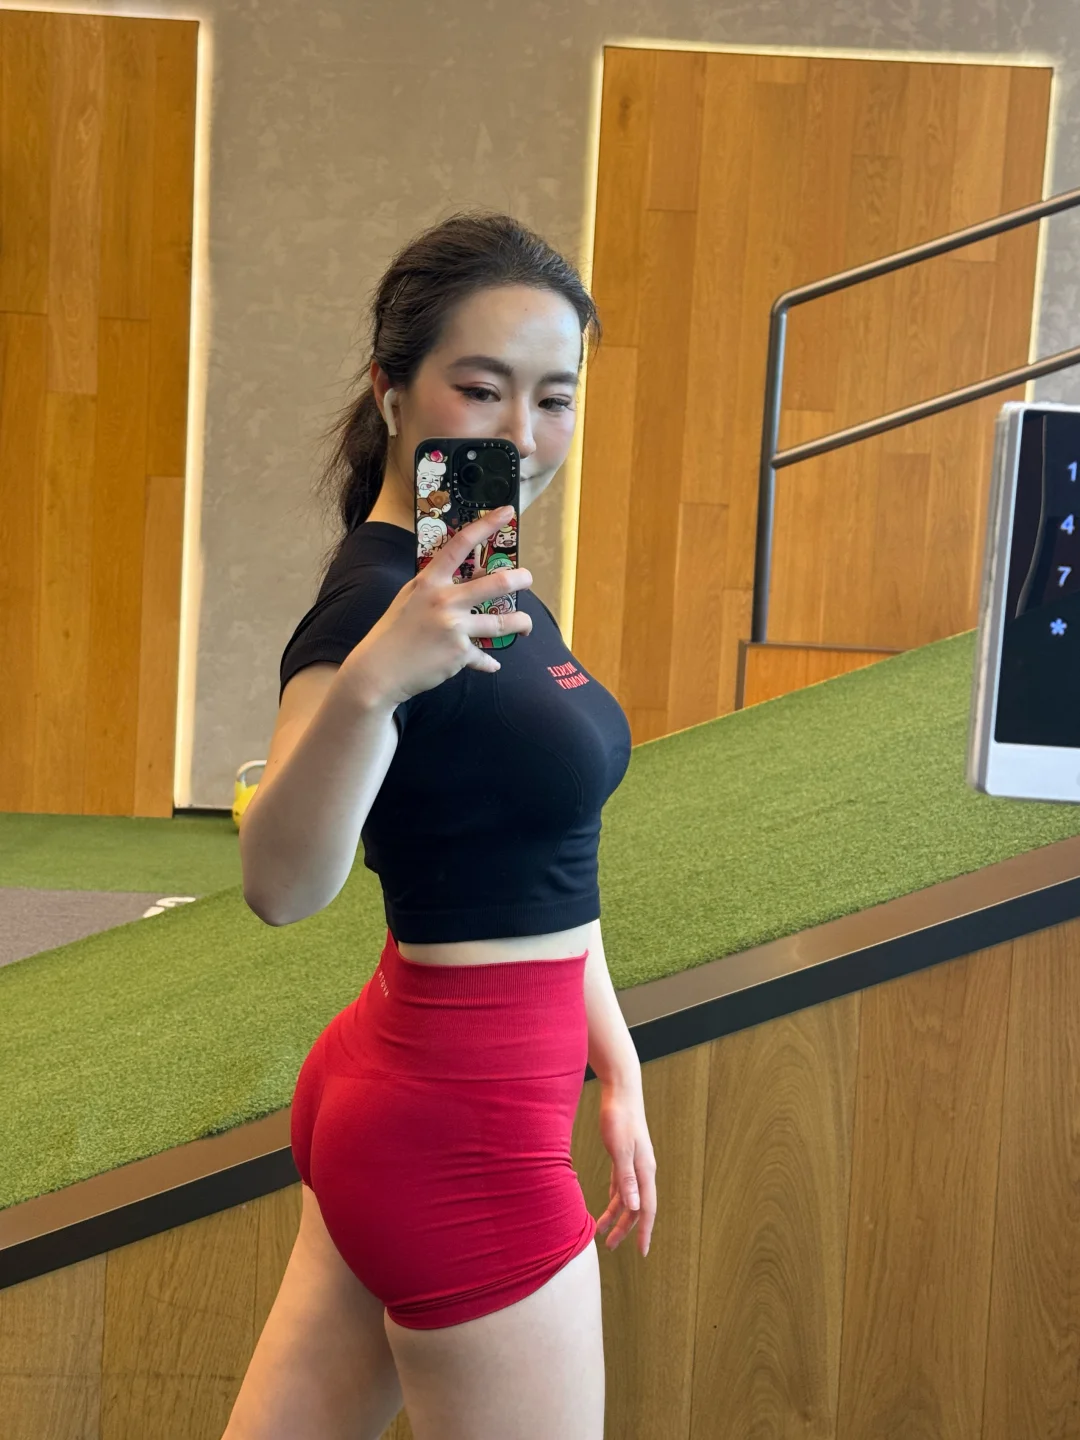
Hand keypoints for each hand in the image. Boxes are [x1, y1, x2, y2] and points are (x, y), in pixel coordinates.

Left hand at [594, 1082, 656, 1257]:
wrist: (621, 1090)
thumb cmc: (619, 1117)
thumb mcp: (620, 1149)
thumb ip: (627, 1178)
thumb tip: (634, 1208)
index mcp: (645, 1170)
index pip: (647, 1208)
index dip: (645, 1232)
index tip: (642, 1252)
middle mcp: (643, 1169)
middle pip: (636, 1206)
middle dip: (624, 1228)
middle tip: (610, 1246)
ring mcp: (634, 1162)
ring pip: (628, 1196)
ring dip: (616, 1214)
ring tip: (601, 1230)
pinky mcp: (624, 1153)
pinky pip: (622, 1182)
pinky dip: (616, 1195)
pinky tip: (610, 1202)